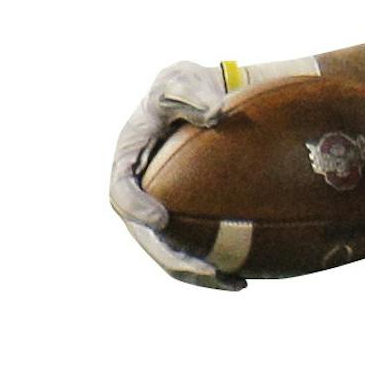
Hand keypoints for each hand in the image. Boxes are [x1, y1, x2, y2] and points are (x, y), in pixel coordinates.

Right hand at [110, 61, 243, 289]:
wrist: (210, 103)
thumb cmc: (192, 90)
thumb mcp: (185, 82)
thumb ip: (191, 94)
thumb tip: (214, 114)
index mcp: (129, 160)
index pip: (120, 192)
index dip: (136, 209)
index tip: (161, 219)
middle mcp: (140, 192)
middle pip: (146, 237)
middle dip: (172, 259)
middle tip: (206, 270)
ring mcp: (160, 210)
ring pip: (170, 254)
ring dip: (197, 276)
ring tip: (233, 283)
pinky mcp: (184, 222)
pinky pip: (194, 253)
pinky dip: (214, 271)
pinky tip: (243, 281)